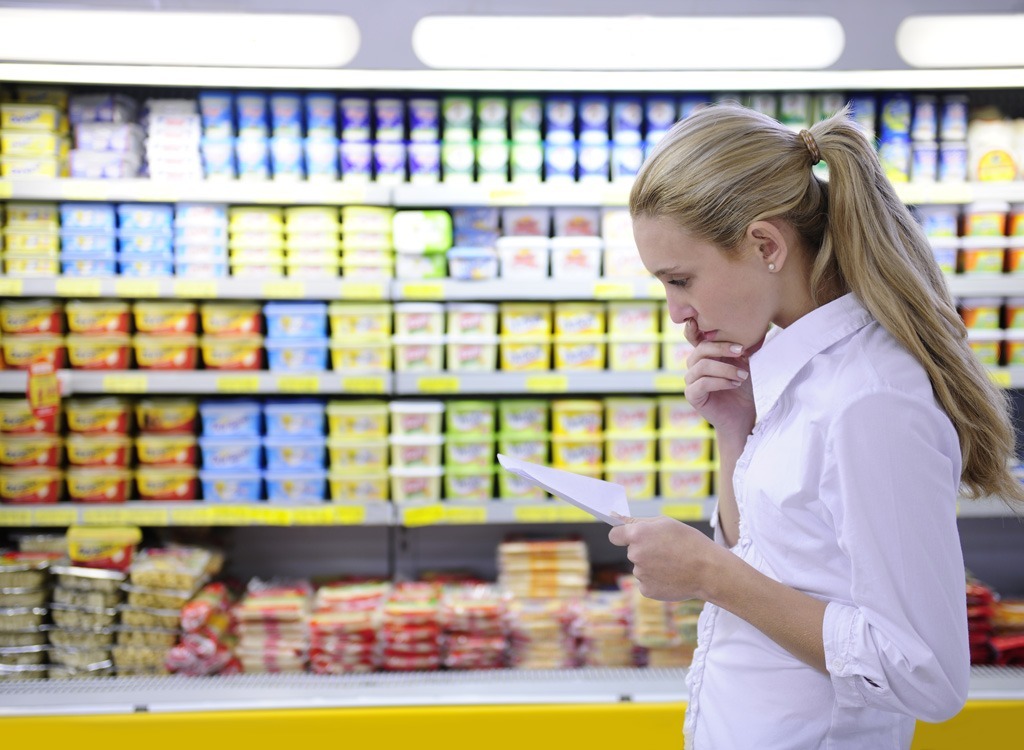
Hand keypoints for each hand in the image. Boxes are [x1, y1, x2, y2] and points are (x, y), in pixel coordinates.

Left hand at [608, 515, 722, 601]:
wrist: (709, 570)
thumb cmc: (689, 542)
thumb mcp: (666, 523)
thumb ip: (638, 521)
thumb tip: (614, 517)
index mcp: (638, 535)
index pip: (614, 535)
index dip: (622, 535)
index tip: (629, 537)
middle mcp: (635, 555)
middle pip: (631, 552)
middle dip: (644, 550)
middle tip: (667, 551)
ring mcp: (640, 574)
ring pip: (640, 568)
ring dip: (651, 566)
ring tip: (674, 564)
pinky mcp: (646, 590)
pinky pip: (646, 582)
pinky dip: (656, 580)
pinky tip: (672, 577)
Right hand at [683, 319, 760, 438]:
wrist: (743, 416)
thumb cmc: (745, 389)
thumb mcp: (747, 365)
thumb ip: (746, 349)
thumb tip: (757, 331)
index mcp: (705, 355)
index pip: (694, 337)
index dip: (696, 329)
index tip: (716, 324)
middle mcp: (695, 366)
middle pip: (700, 349)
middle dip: (722, 348)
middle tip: (741, 351)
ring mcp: (691, 381)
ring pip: (702, 366)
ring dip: (725, 369)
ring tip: (742, 376)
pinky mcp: (692, 396)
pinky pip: (702, 383)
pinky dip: (720, 382)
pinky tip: (734, 384)